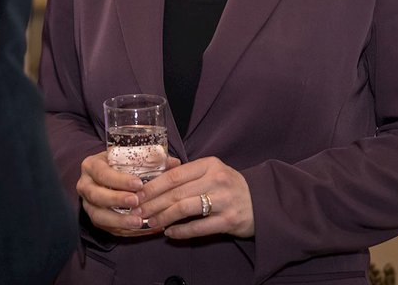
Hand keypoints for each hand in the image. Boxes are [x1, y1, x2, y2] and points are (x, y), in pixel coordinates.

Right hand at [77, 151, 179, 236]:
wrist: (108, 176)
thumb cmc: (120, 165)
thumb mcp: (129, 157)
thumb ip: (151, 159)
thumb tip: (175, 162)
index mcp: (92, 166)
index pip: (102, 173)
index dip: (119, 180)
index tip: (138, 184)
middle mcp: (85, 185)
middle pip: (97, 196)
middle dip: (117, 200)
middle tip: (137, 202)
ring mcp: (88, 204)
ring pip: (98, 216)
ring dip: (118, 220)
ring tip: (138, 222)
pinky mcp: (95, 219)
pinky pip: (107, 228)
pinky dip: (124, 230)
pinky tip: (141, 229)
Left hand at [134, 156, 253, 238]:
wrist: (261, 202)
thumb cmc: (229, 186)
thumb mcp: (212, 171)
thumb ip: (187, 172)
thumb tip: (156, 175)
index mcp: (209, 165)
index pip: (174, 175)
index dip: (153, 186)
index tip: (136, 194)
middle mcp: (216, 180)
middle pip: (176, 192)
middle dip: (152, 203)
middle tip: (137, 212)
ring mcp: (223, 200)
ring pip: (184, 208)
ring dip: (163, 217)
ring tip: (150, 223)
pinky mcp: (229, 220)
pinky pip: (198, 227)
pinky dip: (181, 231)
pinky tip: (169, 233)